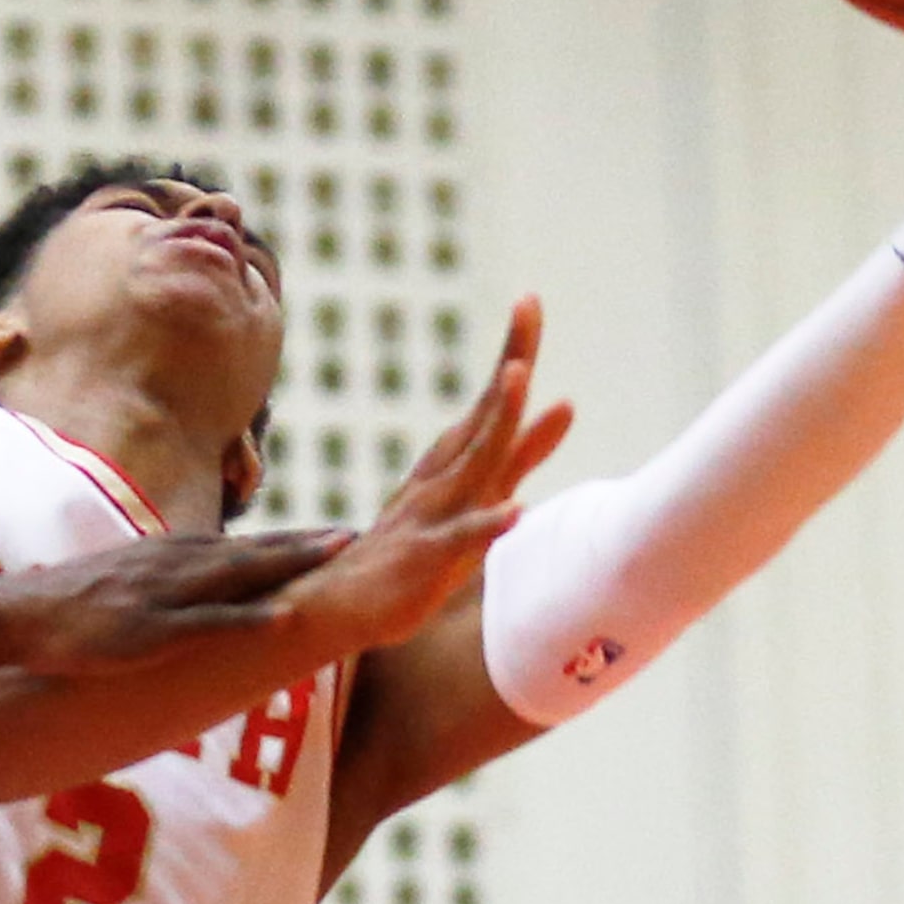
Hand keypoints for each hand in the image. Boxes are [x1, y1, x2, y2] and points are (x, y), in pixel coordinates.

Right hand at [0, 527, 353, 678]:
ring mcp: (162, 596)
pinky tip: (282, 619)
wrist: (12, 617)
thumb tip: (194, 597)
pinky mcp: (147, 630)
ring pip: (240, 575)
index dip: (292, 543)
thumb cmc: (64, 608)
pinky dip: (246, 620)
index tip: (338, 539)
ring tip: (341, 555)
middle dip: (308, 544)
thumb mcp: (123, 587)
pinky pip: (206, 625)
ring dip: (291, 563)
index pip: (243, 547)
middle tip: (360, 537)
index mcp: (169, 559)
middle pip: (254, 551)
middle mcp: (173, 566)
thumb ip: (162, 588)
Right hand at [282, 298, 572, 650]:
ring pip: (472, 464)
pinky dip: (488, 524)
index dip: (514, 351)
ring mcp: (432, 514)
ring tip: (517, 377)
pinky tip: (517, 510)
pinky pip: (461, 540)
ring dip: (496, 423)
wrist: (335, 604)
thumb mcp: (478, 492)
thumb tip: (568, 403)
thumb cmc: (415, 550)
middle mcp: (443, 476)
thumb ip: (524, 452)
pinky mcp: (425, 559)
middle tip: (527, 306)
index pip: (492, 400)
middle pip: (486, 414)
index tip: (530, 299)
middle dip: (510, 362)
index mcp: (455, 460)